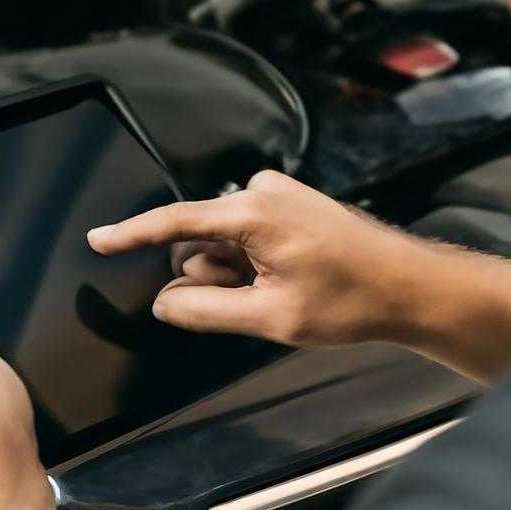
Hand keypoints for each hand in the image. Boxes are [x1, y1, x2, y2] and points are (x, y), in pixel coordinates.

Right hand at [89, 170, 506, 354]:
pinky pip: (245, 235)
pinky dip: (251, 263)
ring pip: (224, 242)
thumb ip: (207, 311)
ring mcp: (277, 195)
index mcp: (253, 213)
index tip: (97, 241)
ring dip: (235, 273)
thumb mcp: (272, 317)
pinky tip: (288, 282)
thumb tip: (163, 304)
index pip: (174, 223)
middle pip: (201, 240)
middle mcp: (261, 192)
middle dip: (212, 276)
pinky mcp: (289, 204)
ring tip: (281, 294)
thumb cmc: (352, 301)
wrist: (413, 287)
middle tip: (257, 304)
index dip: (131, 235)